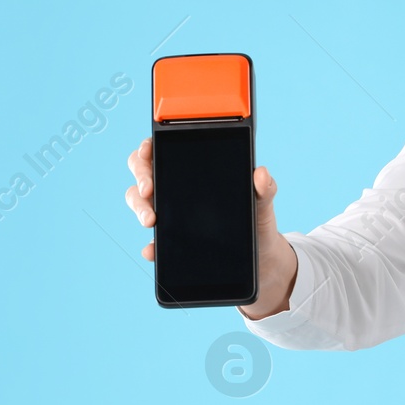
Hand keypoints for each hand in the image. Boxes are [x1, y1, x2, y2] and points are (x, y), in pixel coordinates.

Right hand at [125, 138, 298, 317]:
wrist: (261, 257)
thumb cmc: (257, 220)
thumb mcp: (262, 202)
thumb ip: (265, 187)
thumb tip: (262, 174)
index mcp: (194, 170)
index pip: (162, 150)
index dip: (148, 147)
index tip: (148, 152)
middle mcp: (176, 189)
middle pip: (143, 173)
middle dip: (141, 178)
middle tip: (148, 190)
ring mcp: (170, 215)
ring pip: (140, 202)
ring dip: (139, 209)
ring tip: (151, 221)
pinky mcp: (171, 243)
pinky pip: (153, 243)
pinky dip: (150, 246)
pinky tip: (152, 250)